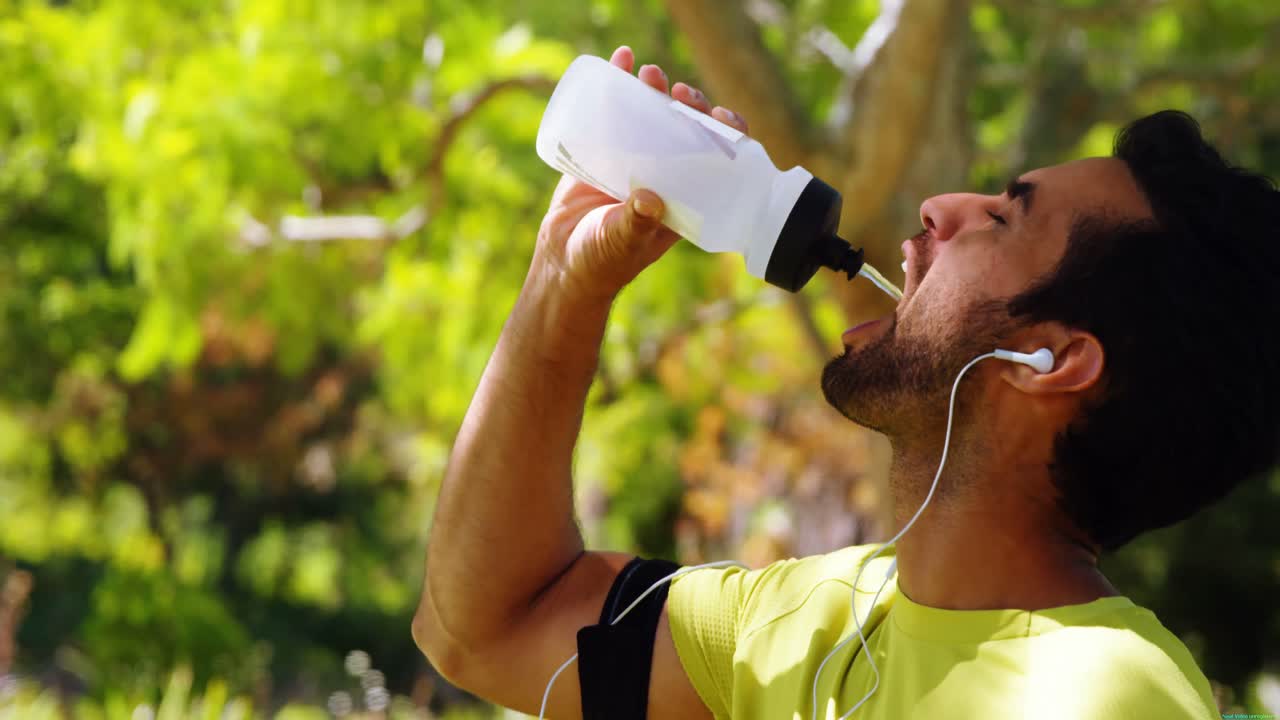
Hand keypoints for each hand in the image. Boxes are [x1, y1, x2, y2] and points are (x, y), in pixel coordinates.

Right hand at [533, 45, 750, 302]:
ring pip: (654, 117)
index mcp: (685, 198)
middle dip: (689, 107)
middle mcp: (666, 176)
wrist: (562, 263)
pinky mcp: (605, 152)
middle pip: (687, 131)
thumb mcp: (621, 243)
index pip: (718, 160)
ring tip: (650, 73)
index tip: (721, 117)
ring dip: (657, 91)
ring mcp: (636, 161)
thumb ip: (635, 224)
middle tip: (679, 92)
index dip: (727, 135)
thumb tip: (650, 199)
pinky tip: (622, 59)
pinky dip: (619, 85)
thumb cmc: (602, 262)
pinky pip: (615, 114)